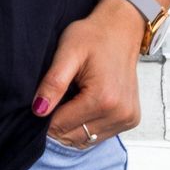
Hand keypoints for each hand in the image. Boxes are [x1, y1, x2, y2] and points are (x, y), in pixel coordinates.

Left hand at [30, 0, 143, 149]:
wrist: (121, 29)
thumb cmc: (94, 36)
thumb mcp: (68, 52)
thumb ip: (53, 82)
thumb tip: (39, 111)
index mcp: (103, 99)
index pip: (61, 125)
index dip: (46, 115)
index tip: (44, 98)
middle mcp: (119, 113)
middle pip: (74, 136)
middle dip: (59, 122)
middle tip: (56, 97)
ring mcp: (127, 119)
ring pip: (86, 140)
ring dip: (73, 126)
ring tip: (72, 98)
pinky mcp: (131, 120)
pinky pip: (100, 136)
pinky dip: (87, 126)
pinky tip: (84, 104)